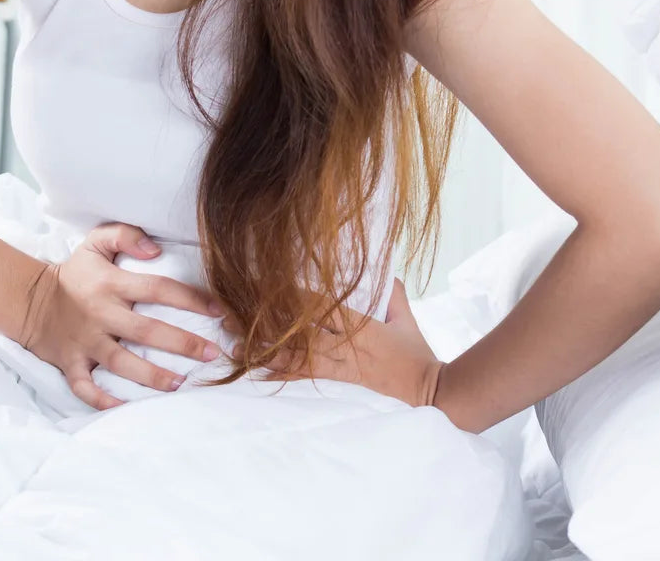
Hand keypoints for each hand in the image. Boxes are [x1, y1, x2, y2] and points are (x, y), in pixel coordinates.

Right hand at [20, 222, 226, 410]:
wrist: (29, 299)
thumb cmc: (74, 273)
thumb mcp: (94, 243)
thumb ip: (125, 236)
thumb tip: (156, 249)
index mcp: (111, 284)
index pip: (158, 289)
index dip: (190, 299)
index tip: (219, 310)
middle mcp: (100, 313)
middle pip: (146, 330)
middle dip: (182, 343)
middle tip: (212, 354)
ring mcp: (85, 341)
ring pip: (121, 362)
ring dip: (151, 375)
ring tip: (180, 384)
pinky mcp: (70, 362)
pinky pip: (85, 386)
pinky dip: (102, 399)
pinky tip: (125, 406)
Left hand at [227, 276, 444, 407]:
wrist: (427, 390)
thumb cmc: (416, 350)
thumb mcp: (405, 314)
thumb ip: (389, 289)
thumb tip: (377, 268)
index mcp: (361, 325)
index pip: (320, 306)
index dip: (291, 296)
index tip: (264, 284)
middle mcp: (344, 347)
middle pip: (298, 333)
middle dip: (265, 324)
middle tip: (232, 314)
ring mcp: (339, 367)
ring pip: (295, 357)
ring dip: (263, 350)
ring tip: (233, 343)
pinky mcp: (337, 382)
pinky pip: (304, 377)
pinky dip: (279, 374)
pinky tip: (256, 371)